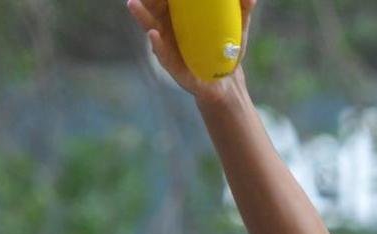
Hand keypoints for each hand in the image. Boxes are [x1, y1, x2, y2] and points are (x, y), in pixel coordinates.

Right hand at [127, 0, 254, 98]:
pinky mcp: (173, 67)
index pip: (169, 0)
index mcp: (183, 18)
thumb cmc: (227, 51)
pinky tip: (153, 35)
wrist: (226, 83)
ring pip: (152, 29)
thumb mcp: (238, 28)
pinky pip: (163, 55)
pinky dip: (157, 46)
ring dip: (142, 17)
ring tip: (133, 4)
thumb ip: (243, 11)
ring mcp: (169, 48)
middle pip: (155, 10)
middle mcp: (171, 31)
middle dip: (148, 0)